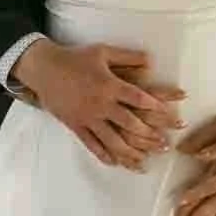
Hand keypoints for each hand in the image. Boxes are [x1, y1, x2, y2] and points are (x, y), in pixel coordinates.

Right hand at [14, 39, 183, 168]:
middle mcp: (101, 104)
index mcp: (110, 85)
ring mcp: (88, 118)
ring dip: (131, 152)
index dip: (157, 107)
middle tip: (165, 145)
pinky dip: (104, 155)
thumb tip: (151, 62)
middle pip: (129, 123)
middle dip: (150, 135)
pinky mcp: (76, 126)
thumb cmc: (75, 58)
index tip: (171, 114)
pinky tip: (116, 163)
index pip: (138, 98)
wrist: (44, 69)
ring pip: (112, 140)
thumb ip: (128, 57)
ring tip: (145, 161)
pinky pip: (91, 144)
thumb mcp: (103, 52)